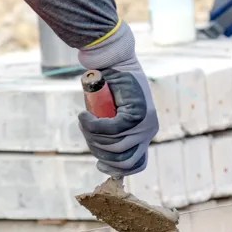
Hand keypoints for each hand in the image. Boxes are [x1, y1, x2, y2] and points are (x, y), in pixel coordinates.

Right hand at [78, 22, 158, 176]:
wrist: (116, 62)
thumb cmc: (110, 89)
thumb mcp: (111, 117)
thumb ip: (109, 135)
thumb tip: (102, 157)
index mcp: (145, 135)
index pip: (135, 164)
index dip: (116, 169)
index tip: (100, 165)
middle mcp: (149, 132)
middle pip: (121, 160)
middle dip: (98, 152)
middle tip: (86, 134)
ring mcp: (145, 124)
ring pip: (114, 145)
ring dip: (93, 137)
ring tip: (84, 122)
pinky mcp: (136, 113)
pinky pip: (110, 129)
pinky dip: (93, 125)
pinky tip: (83, 116)